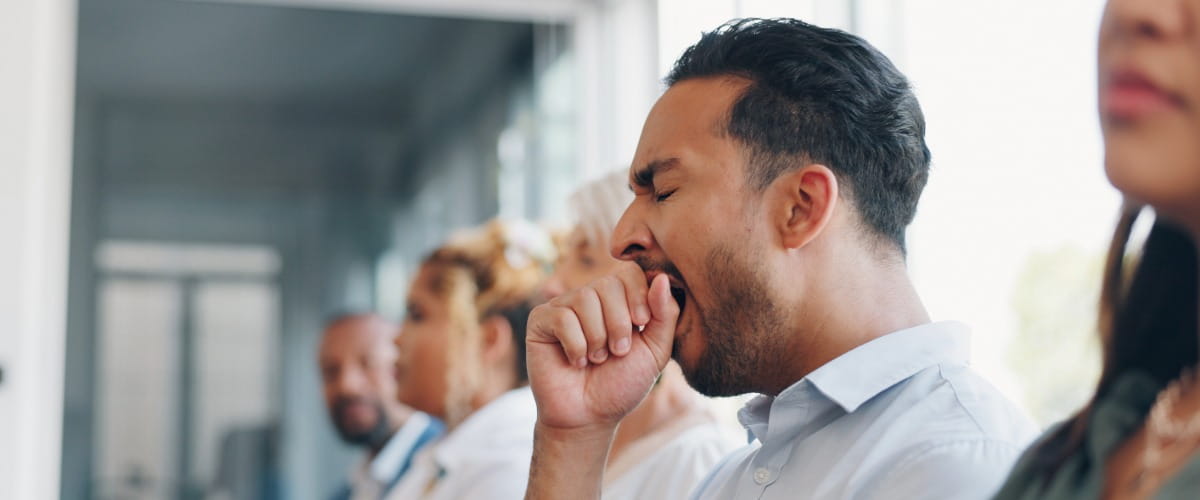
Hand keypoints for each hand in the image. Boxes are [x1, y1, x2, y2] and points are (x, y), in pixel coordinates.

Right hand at [526, 264, 679, 430]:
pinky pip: (562, 318)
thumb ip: (665, 314)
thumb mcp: (655, 351)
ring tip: (596, 359)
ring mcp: (563, 307)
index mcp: (618, 300)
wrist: (589, 417)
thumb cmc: (622, 385)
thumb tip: (661, 277)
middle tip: (618, 352)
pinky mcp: (540, 321)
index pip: (631, 271)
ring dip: (597, 337)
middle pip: (608, 283)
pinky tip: (576, 362)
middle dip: (619, 323)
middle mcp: (590, 298)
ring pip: (585, 298)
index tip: (641, 323)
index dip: (638, 294)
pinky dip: (576, 345)